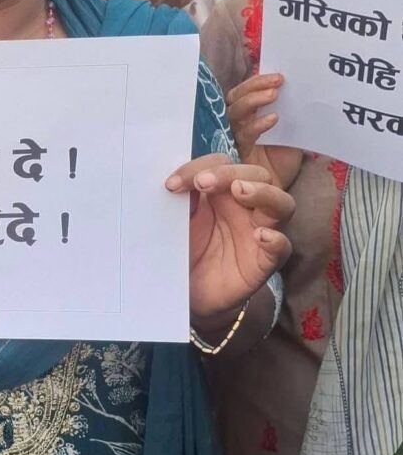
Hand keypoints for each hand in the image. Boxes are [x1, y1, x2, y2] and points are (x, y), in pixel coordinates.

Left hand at [167, 155, 293, 320]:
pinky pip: (282, 247)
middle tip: (203, 183)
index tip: (172, 185)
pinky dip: (276, 239)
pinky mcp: (264, 261)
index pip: (223, 164)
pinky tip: (261, 236)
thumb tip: (175, 181)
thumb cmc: (186, 249)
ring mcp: (259, 231)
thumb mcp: (178, 221)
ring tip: (239, 191)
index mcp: (222, 191)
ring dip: (262, 193)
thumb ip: (182, 200)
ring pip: (281, 204)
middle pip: (257, 175)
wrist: (189, 290)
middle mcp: (246, 207)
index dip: (200, 166)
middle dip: (230, 174)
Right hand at [226, 73, 302, 188]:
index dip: (257, 81)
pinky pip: (243, 135)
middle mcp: (235, 124)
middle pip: (235, 98)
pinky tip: (273, 118)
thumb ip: (289, 115)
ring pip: (234, 113)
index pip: (244, 92)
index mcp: (246, 115)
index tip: (279, 76)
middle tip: (278, 81)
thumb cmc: (281, 162)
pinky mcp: (235, 154)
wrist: (277, 195)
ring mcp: (233, 138)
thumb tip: (303, 92)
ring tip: (274, 95)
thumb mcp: (289, 134)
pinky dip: (257, 124)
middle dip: (254, 86)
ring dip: (253, 100)